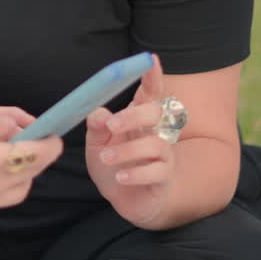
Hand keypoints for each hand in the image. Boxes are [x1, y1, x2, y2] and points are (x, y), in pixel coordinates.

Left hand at [85, 55, 176, 228]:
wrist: (125, 199)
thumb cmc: (113, 164)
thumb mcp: (97, 144)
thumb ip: (97, 127)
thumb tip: (98, 113)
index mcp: (138, 120)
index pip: (149, 93)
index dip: (152, 76)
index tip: (150, 60)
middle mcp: (154, 133)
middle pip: (155, 113)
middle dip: (134, 115)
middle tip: (111, 125)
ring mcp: (162, 157)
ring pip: (156, 144)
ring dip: (128, 150)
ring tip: (106, 158)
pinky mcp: (163, 179)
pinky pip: (158, 172)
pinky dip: (136, 173)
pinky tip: (120, 177)